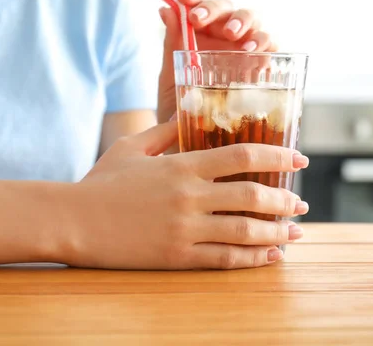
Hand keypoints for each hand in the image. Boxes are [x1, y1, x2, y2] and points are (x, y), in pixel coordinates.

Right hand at [60, 122, 308, 269]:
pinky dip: (252, 259)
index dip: (277, 156)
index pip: (242, 155)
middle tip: (301, 203)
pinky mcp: (176, 256)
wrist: (71, 221)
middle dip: (284, 200)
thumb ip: (166, 131)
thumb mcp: (131, 147)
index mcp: (182, 166)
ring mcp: (184, 229)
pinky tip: (270, 257)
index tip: (299, 159)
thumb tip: (190, 113)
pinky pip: (223, 259)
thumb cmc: (100, 182)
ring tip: (296, 234)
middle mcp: (189, 196)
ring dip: (277, 233)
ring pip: (244, 231)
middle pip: (252, 196)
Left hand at [156, 0, 276, 123]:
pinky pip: (272, 49)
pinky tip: (254, 55)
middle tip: (200, 20)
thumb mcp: (170, 78)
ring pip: (254, 23)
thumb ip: (171, 45)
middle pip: (229, 10)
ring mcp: (247, 52)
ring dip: (244, 23)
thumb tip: (166, 9)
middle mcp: (226, 39)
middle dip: (216, 10)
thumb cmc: (178, 110)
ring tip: (232, 35)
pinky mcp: (264, 69)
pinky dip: (266, 47)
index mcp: (202, 34)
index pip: (202, 5)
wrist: (192, 146)